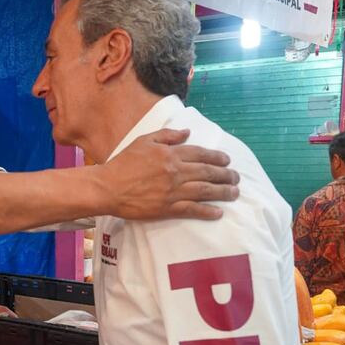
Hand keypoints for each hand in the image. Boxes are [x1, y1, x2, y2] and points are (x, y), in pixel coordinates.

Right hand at [102, 128, 239, 219]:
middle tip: (236, 177)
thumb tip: (187, 132)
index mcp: (170, 154)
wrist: (107, 187)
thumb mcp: (143, 141)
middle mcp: (175, 172)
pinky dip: (207, 211)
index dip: (217, 157)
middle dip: (225, 175)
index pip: (200, 154)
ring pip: (205, 190)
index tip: (227, 160)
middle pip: (207, 172)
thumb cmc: (123, 163)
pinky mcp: (167, 208)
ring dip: (223, 192)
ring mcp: (172, 191)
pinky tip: (218, 212)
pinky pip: (192, 210)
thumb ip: (166, 135)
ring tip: (234, 192)